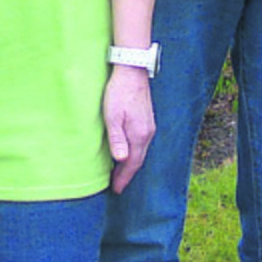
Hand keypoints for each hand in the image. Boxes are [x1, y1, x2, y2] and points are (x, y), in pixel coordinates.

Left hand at [103, 66, 155, 192]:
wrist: (132, 71)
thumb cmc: (119, 93)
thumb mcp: (112, 116)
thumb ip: (117, 139)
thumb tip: (122, 160)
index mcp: (139, 135)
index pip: (133, 164)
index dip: (124, 178)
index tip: (116, 190)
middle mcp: (148, 133)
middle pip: (139, 159)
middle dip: (128, 174)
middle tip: (117, 185)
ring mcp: (149, 126)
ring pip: (141, 151)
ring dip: (132, 163)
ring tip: (121, 172)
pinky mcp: (146, 119)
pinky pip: (141, 142)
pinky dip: (135, 152)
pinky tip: (128, 151)